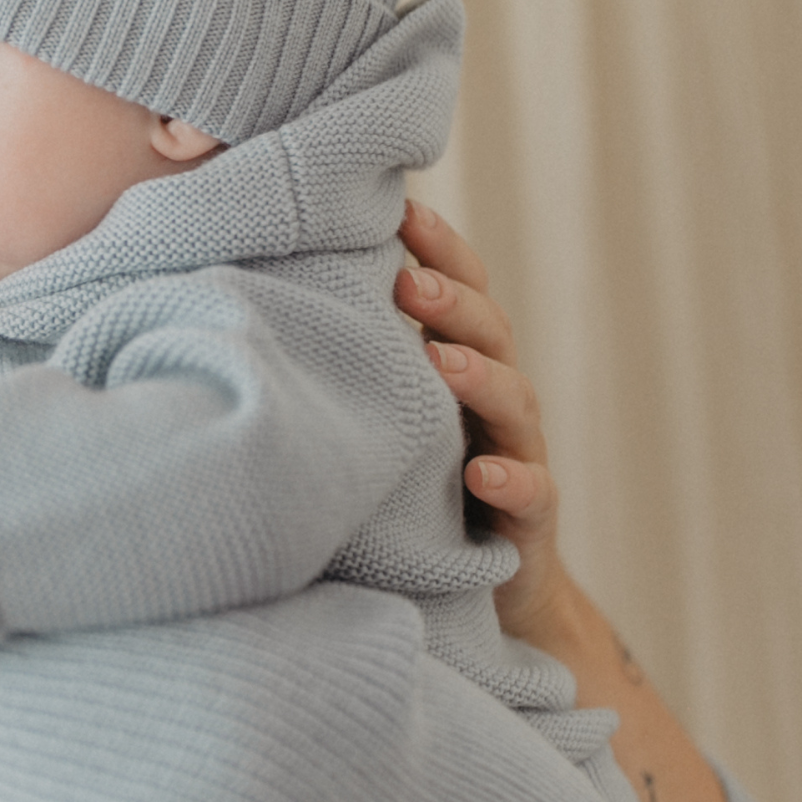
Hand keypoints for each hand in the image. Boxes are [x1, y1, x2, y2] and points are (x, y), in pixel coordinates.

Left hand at [395, 200, 563, 637]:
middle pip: (490, 332)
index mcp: (462, 362)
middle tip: (407, 281)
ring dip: (480, 377)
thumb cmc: (415, 485)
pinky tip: (482, 474)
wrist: (485, 591)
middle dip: (452, 302)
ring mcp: (519, 456)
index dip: (441, 249)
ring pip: (515, 403)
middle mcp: (495, 400)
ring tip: (440, 361)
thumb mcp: (387, 415)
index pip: (462, 289)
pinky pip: (531, 495)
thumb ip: (358, 358)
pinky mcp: (528, 523)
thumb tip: (270, 287)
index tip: (402, 210)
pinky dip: (510, 480)